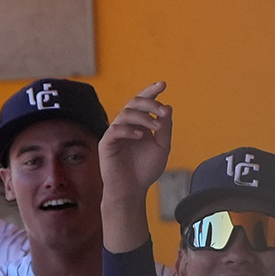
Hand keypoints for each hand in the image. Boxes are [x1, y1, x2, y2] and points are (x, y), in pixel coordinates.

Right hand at [99, 83, 171, 200]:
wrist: (132, 190)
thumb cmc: (145, 170)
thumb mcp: (162, 147)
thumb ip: (164, 129)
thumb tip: (168, 108)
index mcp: (139, 124)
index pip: (143, 102)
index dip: (151, 91)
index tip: (163, 84)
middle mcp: (126, 125)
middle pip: (134, 103)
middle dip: (150, 103)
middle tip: (162, 111)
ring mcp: (115, 133)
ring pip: (125, 114)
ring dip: (143, 117)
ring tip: (155, 127)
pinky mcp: (106, 143)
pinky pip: (116, 130)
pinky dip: (129, 130)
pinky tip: (141, 136)